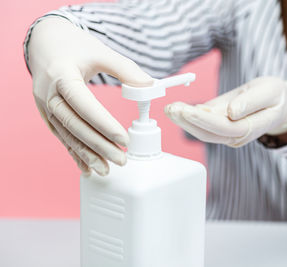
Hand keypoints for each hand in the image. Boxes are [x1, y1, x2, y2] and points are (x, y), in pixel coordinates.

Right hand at [28, 17, 152, 174]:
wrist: (45, 43)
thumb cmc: (75, 46)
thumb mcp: (101, 51)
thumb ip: (126, 69)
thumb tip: (150, 86)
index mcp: (62, 75)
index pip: (84, 105)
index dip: (104, 124)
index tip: (124, 140)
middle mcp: (49, 94)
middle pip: (75, 125)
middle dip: (99, 146)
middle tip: (121, 160)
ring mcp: (44, 106)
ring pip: (67, 135)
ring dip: (87, 155)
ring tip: (106, 170)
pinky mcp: (46, 114)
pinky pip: (61, 137)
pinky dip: (74, 153)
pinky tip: (87, 168)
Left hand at [164, 77, 286, 146]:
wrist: (278, 105)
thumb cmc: (275, 97)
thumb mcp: (270, 91)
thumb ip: (252, 102)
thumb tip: (231, 112)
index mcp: (250, 128)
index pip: (224, 127)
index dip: (205, 120)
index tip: (187, 110)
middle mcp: (236, 136)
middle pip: (208, 133)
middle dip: (188, 121)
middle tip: (171, 108)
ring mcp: (227, 134)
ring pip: (202, 132)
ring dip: (184, 121)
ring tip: (170, 108)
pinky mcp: (220, 127)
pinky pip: (203, 125)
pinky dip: (189, 118)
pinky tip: (178, 109)